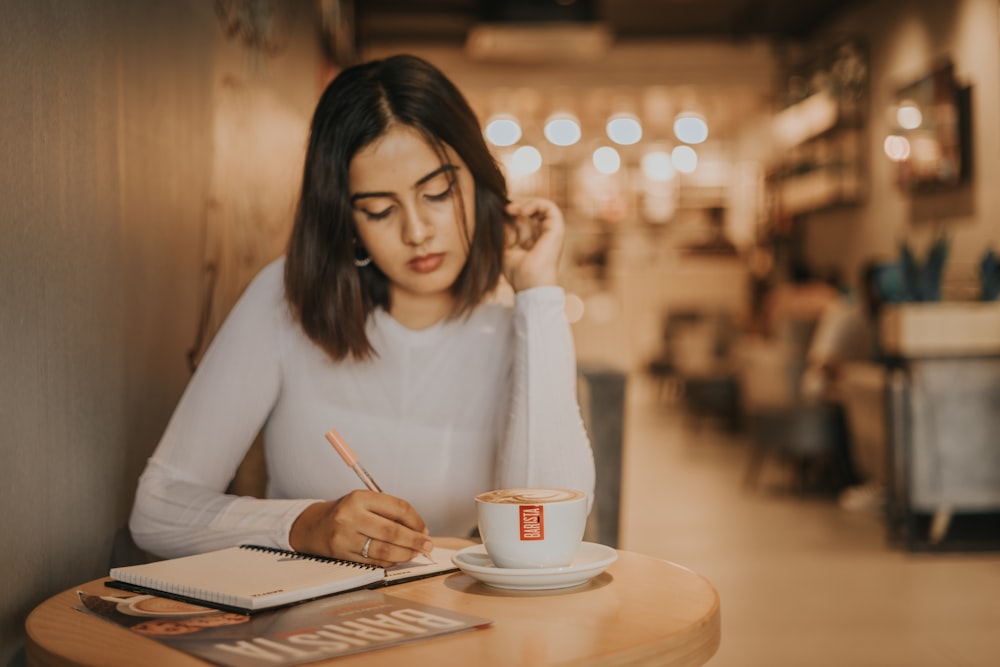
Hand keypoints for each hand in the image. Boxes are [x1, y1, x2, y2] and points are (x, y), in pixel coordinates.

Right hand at [289, 491, 432, 566]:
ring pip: (384, 550)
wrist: (314, 527)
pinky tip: (398, 558)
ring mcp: (346, 538)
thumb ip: (390, 512)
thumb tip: (419, 530)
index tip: (425, 529)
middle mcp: (351, 517)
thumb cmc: (346, 513)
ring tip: (415, 552)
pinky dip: (390, 561)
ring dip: (405, 553)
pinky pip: (374, 562)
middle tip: (427, 545)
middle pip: (392, 531)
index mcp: (359, 498)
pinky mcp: (343, 556)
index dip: (416, 520)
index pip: (397, 508)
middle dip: (415, 540)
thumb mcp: (365, 502)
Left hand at [503, 198, 564, 291]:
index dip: (513, 212)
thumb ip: (504, 233)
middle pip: (531, 212)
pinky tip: (523, 210)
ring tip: (513, 209)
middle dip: (517, 206)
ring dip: (526, 203)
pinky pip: (550, 208)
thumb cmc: (518, 273)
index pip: (524, 220)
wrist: (530, 285)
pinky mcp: (557, 229)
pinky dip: (536, 204)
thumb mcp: (505, 249)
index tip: (500, 213)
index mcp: (532, 241)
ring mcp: (551, 232)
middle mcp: (543, 236)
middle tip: (505, 209)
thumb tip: (497, 215)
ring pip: (541, 207)